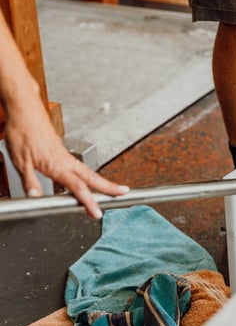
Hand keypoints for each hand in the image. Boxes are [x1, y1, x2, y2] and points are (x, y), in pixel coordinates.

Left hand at [3, 96, 128, 219]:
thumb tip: (35, 197)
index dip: (89, 202)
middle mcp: (66, 161)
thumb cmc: (23, 133)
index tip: (97, 212)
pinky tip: (85, 181)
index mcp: (58, 166)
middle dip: (110, 187)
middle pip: (93, 177)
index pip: (78, 188)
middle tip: (125, 193)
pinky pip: (79, 167)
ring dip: (102, 181)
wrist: (25, 113)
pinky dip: (88, 176)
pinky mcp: (63, 153)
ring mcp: (66, 156)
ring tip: (112, 189)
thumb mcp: (20, 162)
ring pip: (88, 172)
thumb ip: (30, 182)